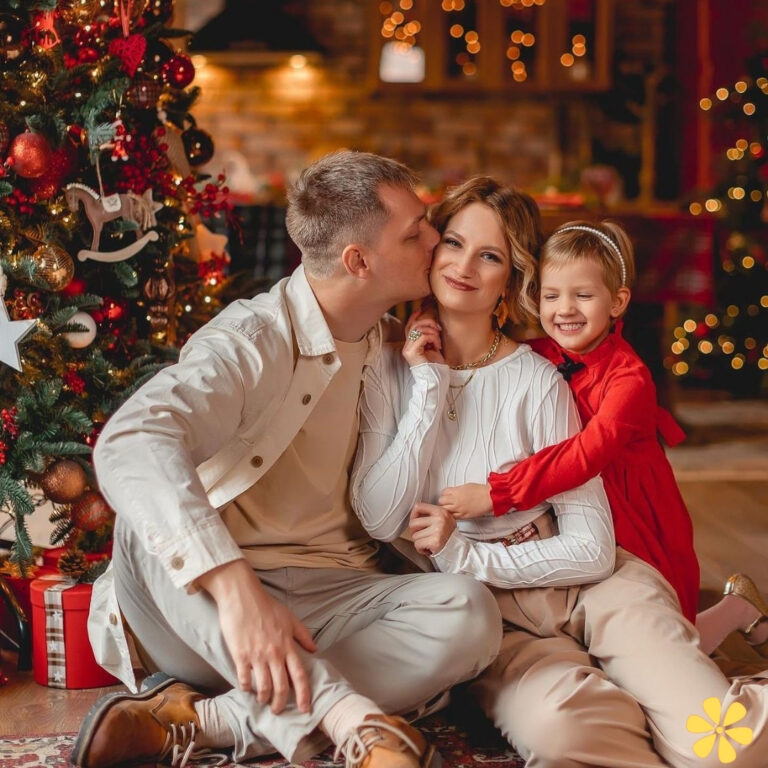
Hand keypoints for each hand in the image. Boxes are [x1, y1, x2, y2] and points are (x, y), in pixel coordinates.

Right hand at [197, 560, 316, 713]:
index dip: (304, 695)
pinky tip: (247, 687)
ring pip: (263, 688)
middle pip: (281, 688)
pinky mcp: (240, 655)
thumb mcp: (289, 617)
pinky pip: (244, 680)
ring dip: (264, 698)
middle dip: (281, 704)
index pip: (300, 676)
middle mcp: (274, 654)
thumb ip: (302, 635)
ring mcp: (257, 656)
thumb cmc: (266, 605)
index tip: (306, 708)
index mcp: (288, 645)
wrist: (242, 596)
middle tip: (278, 710)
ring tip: (262, 700)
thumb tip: (314, 649)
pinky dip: (246, 688)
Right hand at [403, 307, 443, 366]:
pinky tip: (437, 346)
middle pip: (414, 325)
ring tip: (438, 342)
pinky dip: (433, 339)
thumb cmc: (436, 364)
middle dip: (428, 322)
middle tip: (438, 329)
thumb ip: (429, 334)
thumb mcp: (433, 345)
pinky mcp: (411, 352)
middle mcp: (406, 346)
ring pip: (419, 329)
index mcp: (410, 344)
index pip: (409, 325)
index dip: (415, 316)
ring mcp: (407, 349)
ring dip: (432, 333)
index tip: (423, 308)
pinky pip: (423, 336)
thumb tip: (432, 320)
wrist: (435, 379)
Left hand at [409, 502, 455, 554]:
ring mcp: (438, 530)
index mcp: (440, 511)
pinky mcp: (435, 541)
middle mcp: (440, 519)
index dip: (413, 515)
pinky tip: (428, 548)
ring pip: (414, 536)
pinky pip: (417, 544)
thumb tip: (414, 513)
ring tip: (428, 542)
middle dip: (415, 531)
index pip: (418, 507)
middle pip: (413, 523)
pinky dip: (420, 549)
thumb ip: (431, 515)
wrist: (457, 549)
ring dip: (419, 541)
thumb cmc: (448, 536)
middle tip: (422, 535)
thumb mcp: (443, 519)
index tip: (415, 521)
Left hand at [439, 483, 492, 518]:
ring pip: (445, 510)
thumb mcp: (465, 486)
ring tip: (450, 508)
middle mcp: (456, 500)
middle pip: (441, 501)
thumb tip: (453, 493)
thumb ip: (457, 490)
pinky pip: (453, 517)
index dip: (444, 494)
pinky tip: (454, 513)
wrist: (489, 498)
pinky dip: (452, 515)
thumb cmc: (480, 491)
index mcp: (456, 491)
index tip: (446, 495)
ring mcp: (459, 509)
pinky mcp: (463, 516)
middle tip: (446, 502)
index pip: (443, 492)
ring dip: (446, 509)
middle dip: (443, 501)